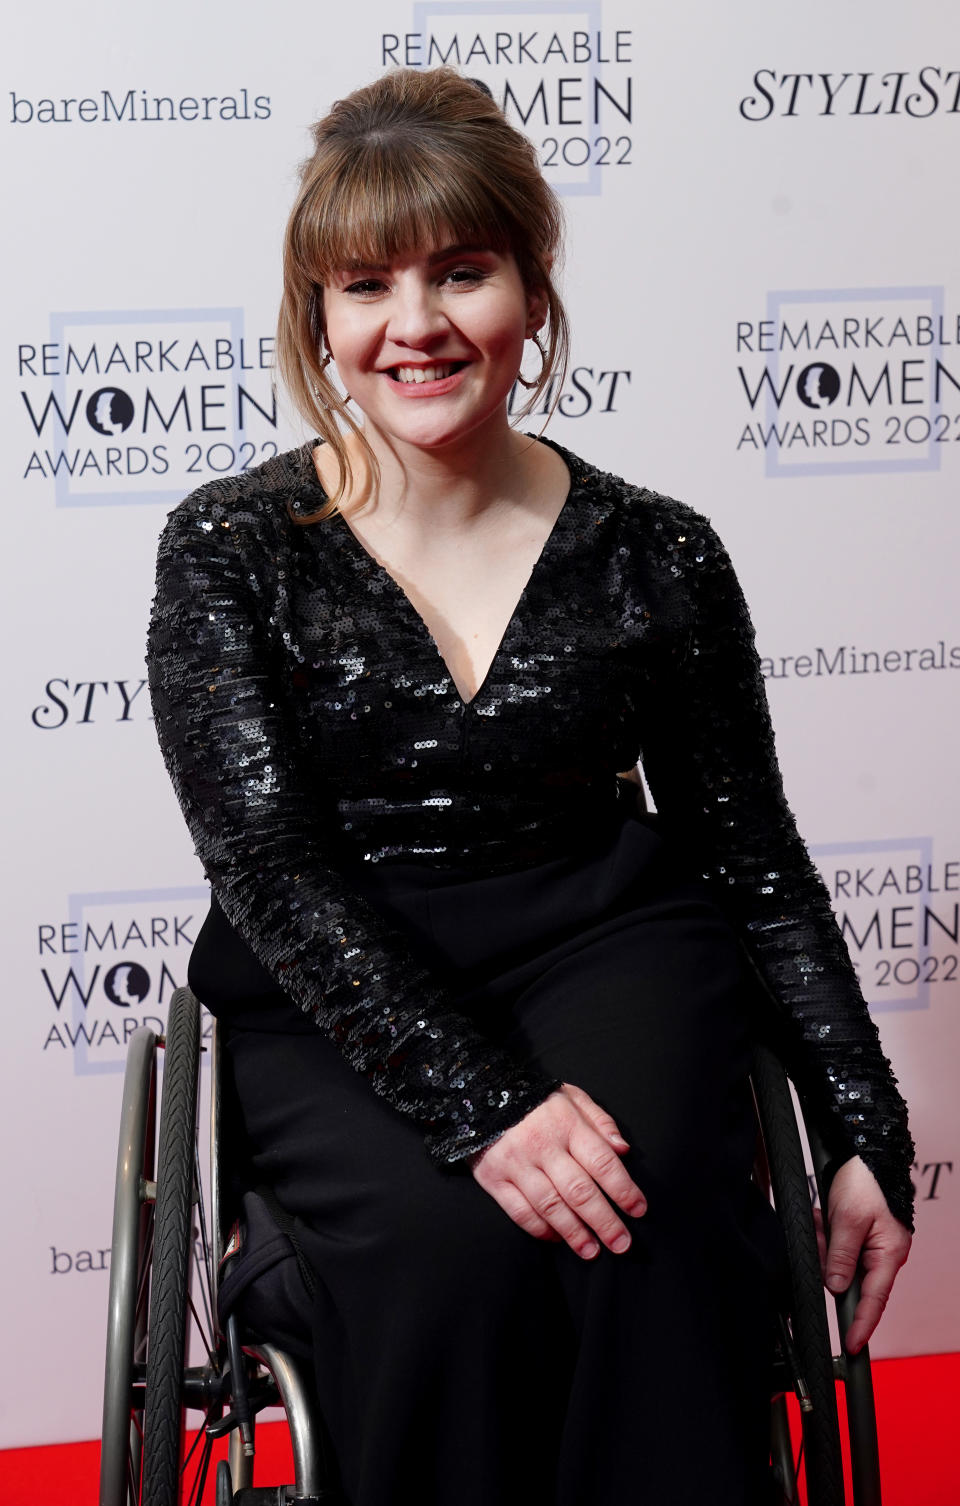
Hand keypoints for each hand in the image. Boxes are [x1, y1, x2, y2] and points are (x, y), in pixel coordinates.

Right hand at [469, 1082, 646, 1258]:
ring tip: (592, 1251)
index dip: (623, 1188)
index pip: (601, 1161)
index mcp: (566, 1124)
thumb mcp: (571, 1097)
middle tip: (622, 1244)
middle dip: (604, 1221)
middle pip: (579, 1191)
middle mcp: (542, 1145)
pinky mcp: (494, 1179)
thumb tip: (623, 1149)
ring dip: (574, 1233)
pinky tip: (556, 1238)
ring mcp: (516, 1164)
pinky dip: (540, 1229)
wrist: (480, 1094)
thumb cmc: (535, 1100)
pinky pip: (520, 1211)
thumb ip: (600, 1121)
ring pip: (551, 1206)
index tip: (639, 1209)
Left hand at [815, 1155, 911, 1353]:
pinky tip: (822, 1216)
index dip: (862, 1324)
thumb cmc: (866, 1181)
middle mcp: (883, 1254)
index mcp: (888, 1254)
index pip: (874, 1300)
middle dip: (829, 1262)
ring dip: (826, 1242)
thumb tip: (836, 1287)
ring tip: (822, 1218)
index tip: (852, 1346)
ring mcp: (871, 1244)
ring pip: (839, 1260)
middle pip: (850, 1278)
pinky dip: (826, 1233)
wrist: (866, 1151)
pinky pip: (837, 1245)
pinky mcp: (859, 1234)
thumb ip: (841, 1256)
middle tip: (821, 1234)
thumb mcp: (848, 1219)